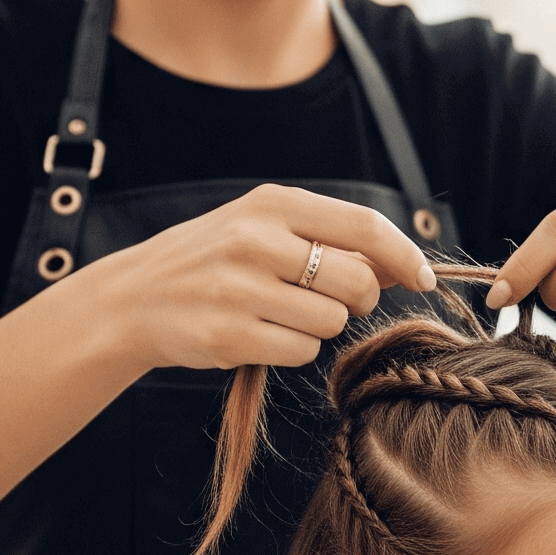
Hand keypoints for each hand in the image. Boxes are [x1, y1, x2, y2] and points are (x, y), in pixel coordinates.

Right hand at [87, 184, 436, 374]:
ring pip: (333, 322)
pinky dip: (294, 349)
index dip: (405, 256)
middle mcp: (256, 240)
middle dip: (359, 299)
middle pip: (358, 281)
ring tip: (279, 313)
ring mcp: (240, 289)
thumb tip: (401, 263)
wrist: (131, 299)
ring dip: (320, 327)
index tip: (423, 278)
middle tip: (329, 300)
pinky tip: (260, 334)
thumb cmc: (211, 261)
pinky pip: (303, 351)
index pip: (365, 227)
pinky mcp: (230, 335)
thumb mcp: (261, 226)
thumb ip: (326, 236)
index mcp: (272, 203)